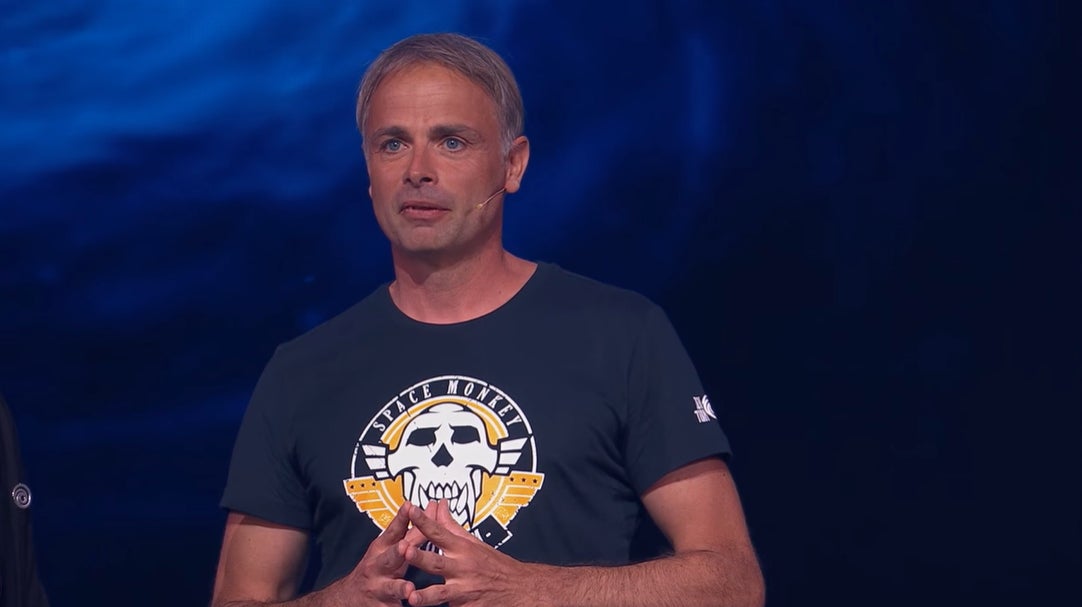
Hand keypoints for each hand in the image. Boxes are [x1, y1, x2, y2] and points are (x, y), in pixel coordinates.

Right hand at [323, 501, 426, 605]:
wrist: (350, 596)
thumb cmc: (378, 567)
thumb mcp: (390, 547)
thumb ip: (412, 530)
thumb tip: (431, 507)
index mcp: (382, 548)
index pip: (393, 531)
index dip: (401, 519)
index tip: (409, 506)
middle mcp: (378, 567)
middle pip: (389, 558)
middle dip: (396, 553)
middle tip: (404, 547)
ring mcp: (379, 587)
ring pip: (391, 588)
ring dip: (400, 587)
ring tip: (409, 588)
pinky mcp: (382, 606)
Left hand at [401, 500, 541, 606]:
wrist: (520, 588)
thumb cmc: (495, 564)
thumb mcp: (474, 542)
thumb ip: (451, 526)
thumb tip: (439, 505)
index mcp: (463, 549)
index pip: (439, 532)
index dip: (424, 521)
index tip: (411, 511)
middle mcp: (462, 568)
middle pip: (437, 562)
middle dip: (420, 557)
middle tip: (404, 550)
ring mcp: (464, 590)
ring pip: (440, 594)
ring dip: (425, 595)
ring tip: (412, 598)